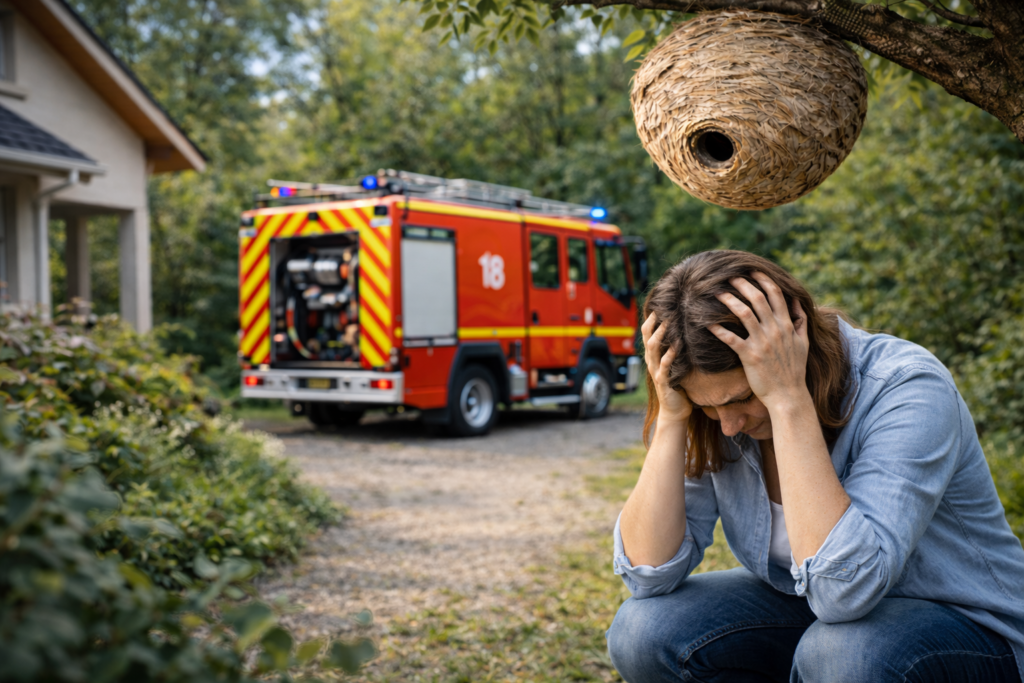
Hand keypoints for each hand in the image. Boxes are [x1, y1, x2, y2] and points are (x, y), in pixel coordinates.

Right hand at [641, 313, 692, 423]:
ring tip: (668, 322)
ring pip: (653, 349)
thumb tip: (687, 326)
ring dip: (660, 334)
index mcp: (654, 355)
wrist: (675, 411)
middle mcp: (651, 361)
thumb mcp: (676, 362)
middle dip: (654, 321)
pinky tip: (677, 346)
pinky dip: (669, 356)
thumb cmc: (679, 384)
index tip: (661, 300)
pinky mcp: (663, 383)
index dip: (652, 316)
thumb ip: (677, 346)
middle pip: (647, 335)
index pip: (647, 330)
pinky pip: (664, 367)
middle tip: (664, 306)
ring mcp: (656, 371)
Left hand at [708, 272, 809, 411]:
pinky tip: (707, 323)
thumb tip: (796, 302)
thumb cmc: (794, 370)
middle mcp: (775, 330)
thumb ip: (800, 321)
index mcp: (787, 325)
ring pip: (744, 314)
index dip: (763, 280)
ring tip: (717, 293)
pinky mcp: (750, 356)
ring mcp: (762, 343)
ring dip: (729, 301)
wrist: (789, 395)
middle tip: (729, 276)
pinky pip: (731, 339)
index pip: (776, 295)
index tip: (752, 270)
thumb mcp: (803, 343)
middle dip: (743, 284)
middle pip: (758, 299)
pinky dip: (719, 329)